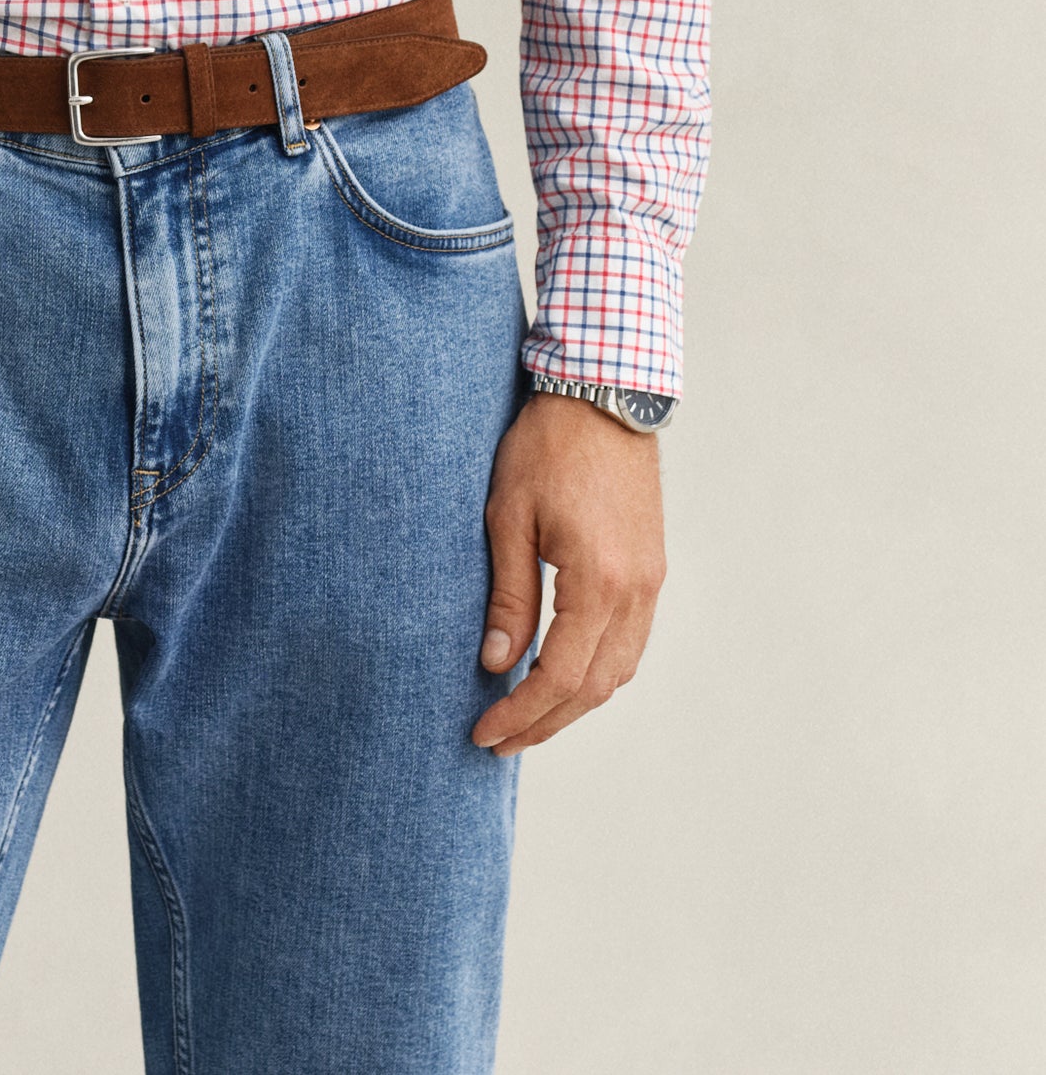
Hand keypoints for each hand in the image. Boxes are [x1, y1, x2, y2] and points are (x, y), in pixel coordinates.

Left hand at [471, 390, 666, 754]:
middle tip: (499, 741)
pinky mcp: (652, 568)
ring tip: (527, 717)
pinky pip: (631, 642)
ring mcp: (651, 582)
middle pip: (595, 688)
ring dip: (574, 703)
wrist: (604, 394)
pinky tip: (564, 674)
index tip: (484, 732)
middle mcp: (636, 592)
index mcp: (599, 583)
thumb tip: (496, 663)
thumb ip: (508, 596)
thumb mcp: (508, 517)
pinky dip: (598, 671)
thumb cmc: (546, 447)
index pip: (559, 676)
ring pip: (619, 671)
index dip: (521, 712)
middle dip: (545, 723)